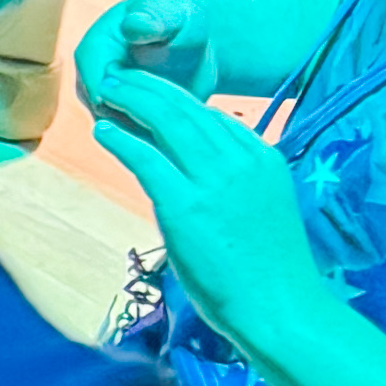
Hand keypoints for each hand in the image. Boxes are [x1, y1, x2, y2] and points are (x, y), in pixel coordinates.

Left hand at [85, 66, 341, 367]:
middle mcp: (239, 161)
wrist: (281, 308)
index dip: (175, 98)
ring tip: (106, 90)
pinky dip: (121, 140)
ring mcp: (212, 182)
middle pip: (185, 109)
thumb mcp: (262, 203)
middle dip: (147, 87)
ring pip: (165, 122)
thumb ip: (234, 175)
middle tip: (119, 77)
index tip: (149, 91)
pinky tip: (104, 131)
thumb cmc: (272, 267)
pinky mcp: (184, 206)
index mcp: (262, 158)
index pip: (212, 115)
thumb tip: (194, 155)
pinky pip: (145, 158)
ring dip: (130, 100)